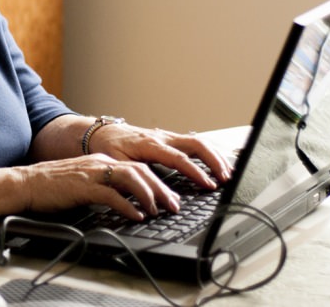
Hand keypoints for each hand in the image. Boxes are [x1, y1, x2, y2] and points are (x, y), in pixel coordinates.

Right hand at [15, 155, 182, 221]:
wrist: (26, 183)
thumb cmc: (52, 186)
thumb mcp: (83, 182)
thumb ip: (104, 186)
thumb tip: (125, 201)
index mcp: (101, 160)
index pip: (137, 167)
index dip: (157, 182)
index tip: (169, 197)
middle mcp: (100, 163)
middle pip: (140, 171)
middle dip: (161, 188)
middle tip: (174, 205)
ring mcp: (92, 173)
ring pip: (131, 178)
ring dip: (149, 195)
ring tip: (159, 210)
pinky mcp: (84, 186)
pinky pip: (112, 195)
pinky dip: (127, 205)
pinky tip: (136, 216)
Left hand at [90, 122, 232, 189]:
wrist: (101, 133)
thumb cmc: (109, 149)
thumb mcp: (118, 165)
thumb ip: (136, 179)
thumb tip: (155, 196)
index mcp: (150, 145)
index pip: (178, 158)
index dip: (195, 172)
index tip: (209, 184)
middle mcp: (162, 138)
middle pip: (196, 144)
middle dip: (214, 161)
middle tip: (226, 179)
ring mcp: (167, 137)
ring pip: (198, 141)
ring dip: (215, 156)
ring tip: (228, 173)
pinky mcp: (169, 139)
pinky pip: (194, 143)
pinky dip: (209, 153)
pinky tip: (218, 163)